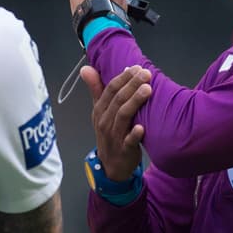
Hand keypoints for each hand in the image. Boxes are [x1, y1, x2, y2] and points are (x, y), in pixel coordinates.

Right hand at [82, 64, 150, 180]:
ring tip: (147, 90)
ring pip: (123, 116)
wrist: (111, 165)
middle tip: (146, 74)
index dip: (123, 77)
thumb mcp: (100, 112)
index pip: (109, 90)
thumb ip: (96, 89)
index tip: (137, 67)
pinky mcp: (124, 150)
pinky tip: (142, 127)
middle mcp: (105, 122)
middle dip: (132, 85)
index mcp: (100, 110)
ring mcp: (113, 136)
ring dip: (135, 102)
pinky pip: (128, 141)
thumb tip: (85, 68)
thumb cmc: (109, 133)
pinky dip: (134, 134)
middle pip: (118, 100)